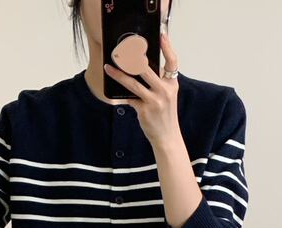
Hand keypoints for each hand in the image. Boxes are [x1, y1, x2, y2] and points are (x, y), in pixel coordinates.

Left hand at [103, 30, 181, 148]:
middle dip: (131, 58)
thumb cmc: (164, 116)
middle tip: (121, 51)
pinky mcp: (144, 110)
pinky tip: (112, 90)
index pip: (172, 62)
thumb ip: (157, 83)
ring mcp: (155, 100)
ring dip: (118, 74)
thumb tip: (138, 69)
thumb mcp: (166, 96)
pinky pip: (129, 97)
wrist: (167, 137)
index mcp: (172, 84)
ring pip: (133, 83)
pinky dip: (121, 93)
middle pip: (147, 69)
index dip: (167, 47)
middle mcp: (165, 90)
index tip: (161, 36)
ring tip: (109, 68)